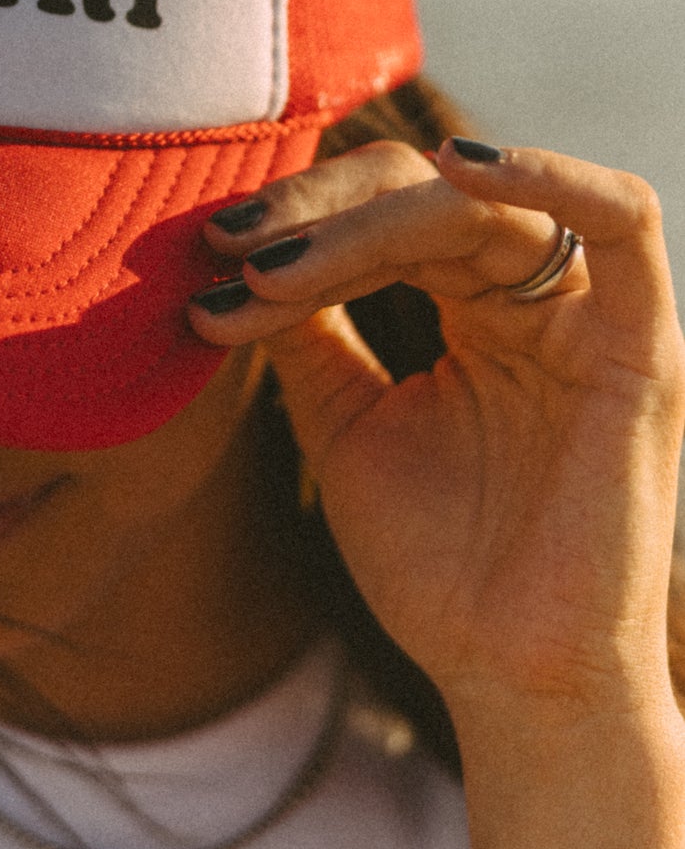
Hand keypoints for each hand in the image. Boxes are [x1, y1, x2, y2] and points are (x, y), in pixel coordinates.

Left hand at [189, 138, 684, 736]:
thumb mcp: (346, 424)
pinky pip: (626, 224)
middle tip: (230, 245)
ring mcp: (590, 316)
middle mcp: (535, 297)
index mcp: (474, 306)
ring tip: (280, 259)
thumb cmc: (438, 565)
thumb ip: (310, 334)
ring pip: (483, 208)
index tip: (209, 256)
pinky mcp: (640, 348)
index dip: (298, 219)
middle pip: (423, 194)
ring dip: (370, 221)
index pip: (384, 213)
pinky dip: (551, 176)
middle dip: (316, 212)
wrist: (508, 681)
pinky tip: (458, 166)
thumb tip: (235, 252)